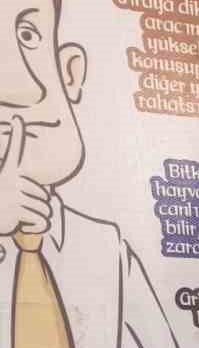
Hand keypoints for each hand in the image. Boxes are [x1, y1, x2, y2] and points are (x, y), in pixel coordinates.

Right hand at [0, 115, 50, 237]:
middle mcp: (10, 181)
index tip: (18, 118)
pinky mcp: (17, 210)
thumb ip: (22, 188)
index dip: (16, 135)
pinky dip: (36, 229)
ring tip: (19, 217)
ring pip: (46, 210)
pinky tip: (23, 226)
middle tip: (19, 210)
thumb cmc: (2, 210)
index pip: (13, 152)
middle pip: (45, 196)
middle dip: (37, 208)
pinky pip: (43, 222)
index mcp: (8, 175)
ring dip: (37, 219)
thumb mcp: (10, 194)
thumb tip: (28, 173)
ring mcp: (14, 194)